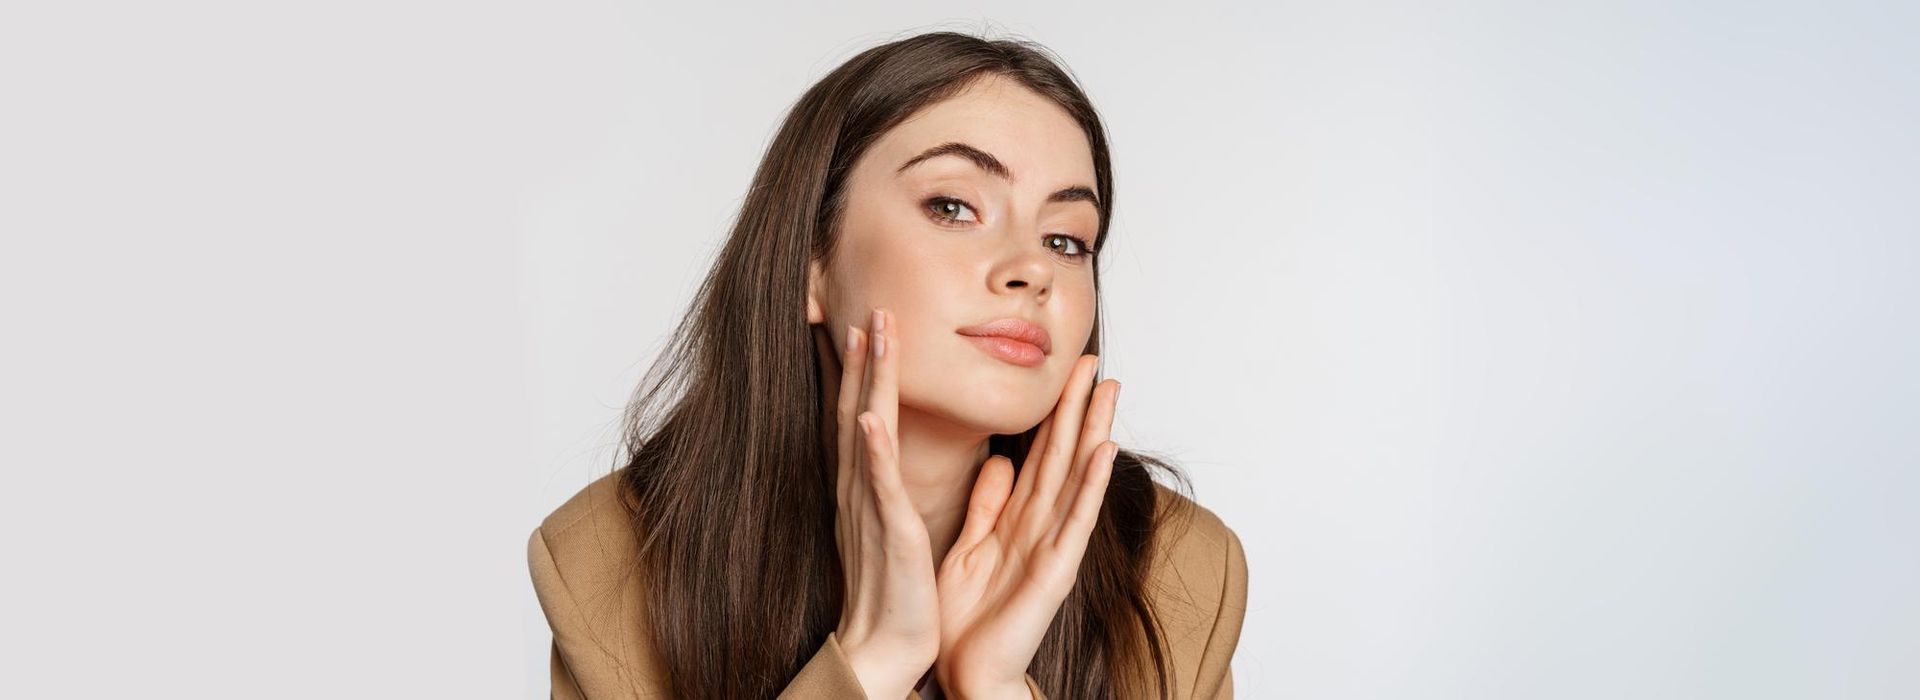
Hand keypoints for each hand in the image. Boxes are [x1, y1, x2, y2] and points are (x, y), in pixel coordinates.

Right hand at [831, 308, 941, 699]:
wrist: (884, 646)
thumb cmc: (893, 592)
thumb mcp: (893, 525)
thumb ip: (891, 486)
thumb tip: (893, 458)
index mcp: (867, 486)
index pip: (864, 414)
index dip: (867, 369)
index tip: (871, 325)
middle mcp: (860, 487)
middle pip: (859, 406)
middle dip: (868, 355)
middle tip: (874, 306)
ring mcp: (869, 505)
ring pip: (866, 428)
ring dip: (870, 379)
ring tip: (872, 332)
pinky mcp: (888, 529)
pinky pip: (878, 482)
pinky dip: (872, 447)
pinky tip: (869, 414)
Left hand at [934, 354, 1119, 694]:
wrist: (969, 671)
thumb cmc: (970, 618)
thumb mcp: (971, 545)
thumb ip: (987, 504)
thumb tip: (998, 460)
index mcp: (1019, 517)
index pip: (1041, 453)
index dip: (1053, 411)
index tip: (1063, 370)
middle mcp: (1042, 525)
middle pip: (1063, 454)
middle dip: (1078, 407)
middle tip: (1092, 360)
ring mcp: (1053, 546)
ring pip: (1076, 477)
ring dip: (1094, 432)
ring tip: (1109, 390)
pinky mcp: (1054, 571)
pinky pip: (1074, 520)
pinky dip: (1090, 485)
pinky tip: (1103, 451)